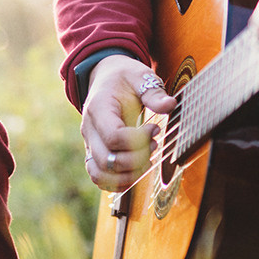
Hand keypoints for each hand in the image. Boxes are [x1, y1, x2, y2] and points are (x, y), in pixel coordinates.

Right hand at [80, 55, 175, 191]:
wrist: (104, 77)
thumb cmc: (124, 77)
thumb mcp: (139, 76)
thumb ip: (153, 92)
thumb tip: (170, 105)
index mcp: (98, 109)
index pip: (114, 136)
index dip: (138, 140)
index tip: (154, 130)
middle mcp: (89, 129)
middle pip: (107, 160)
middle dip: (136, 160)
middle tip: (154, 146)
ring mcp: (89, 143)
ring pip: (100, 173)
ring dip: (126, 174)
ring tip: (146, 161)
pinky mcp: (94, 153)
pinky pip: (98, 176)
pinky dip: (116, 182)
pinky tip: (136, 172)